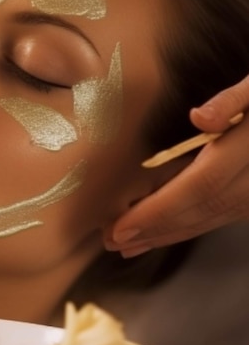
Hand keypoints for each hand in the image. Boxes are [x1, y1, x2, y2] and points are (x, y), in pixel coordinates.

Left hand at [105, 74, 248, 255]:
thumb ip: (233, 100)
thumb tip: (199, 117)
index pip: (199, 188)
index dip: (159, 211)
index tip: (121, 227)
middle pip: (200, 211)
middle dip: (154, 229)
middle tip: (111, 241)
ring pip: (211, 219)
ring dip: (167, 234)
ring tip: (128, 243)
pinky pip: (221, 216)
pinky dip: (187, 226)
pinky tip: (162, 231)